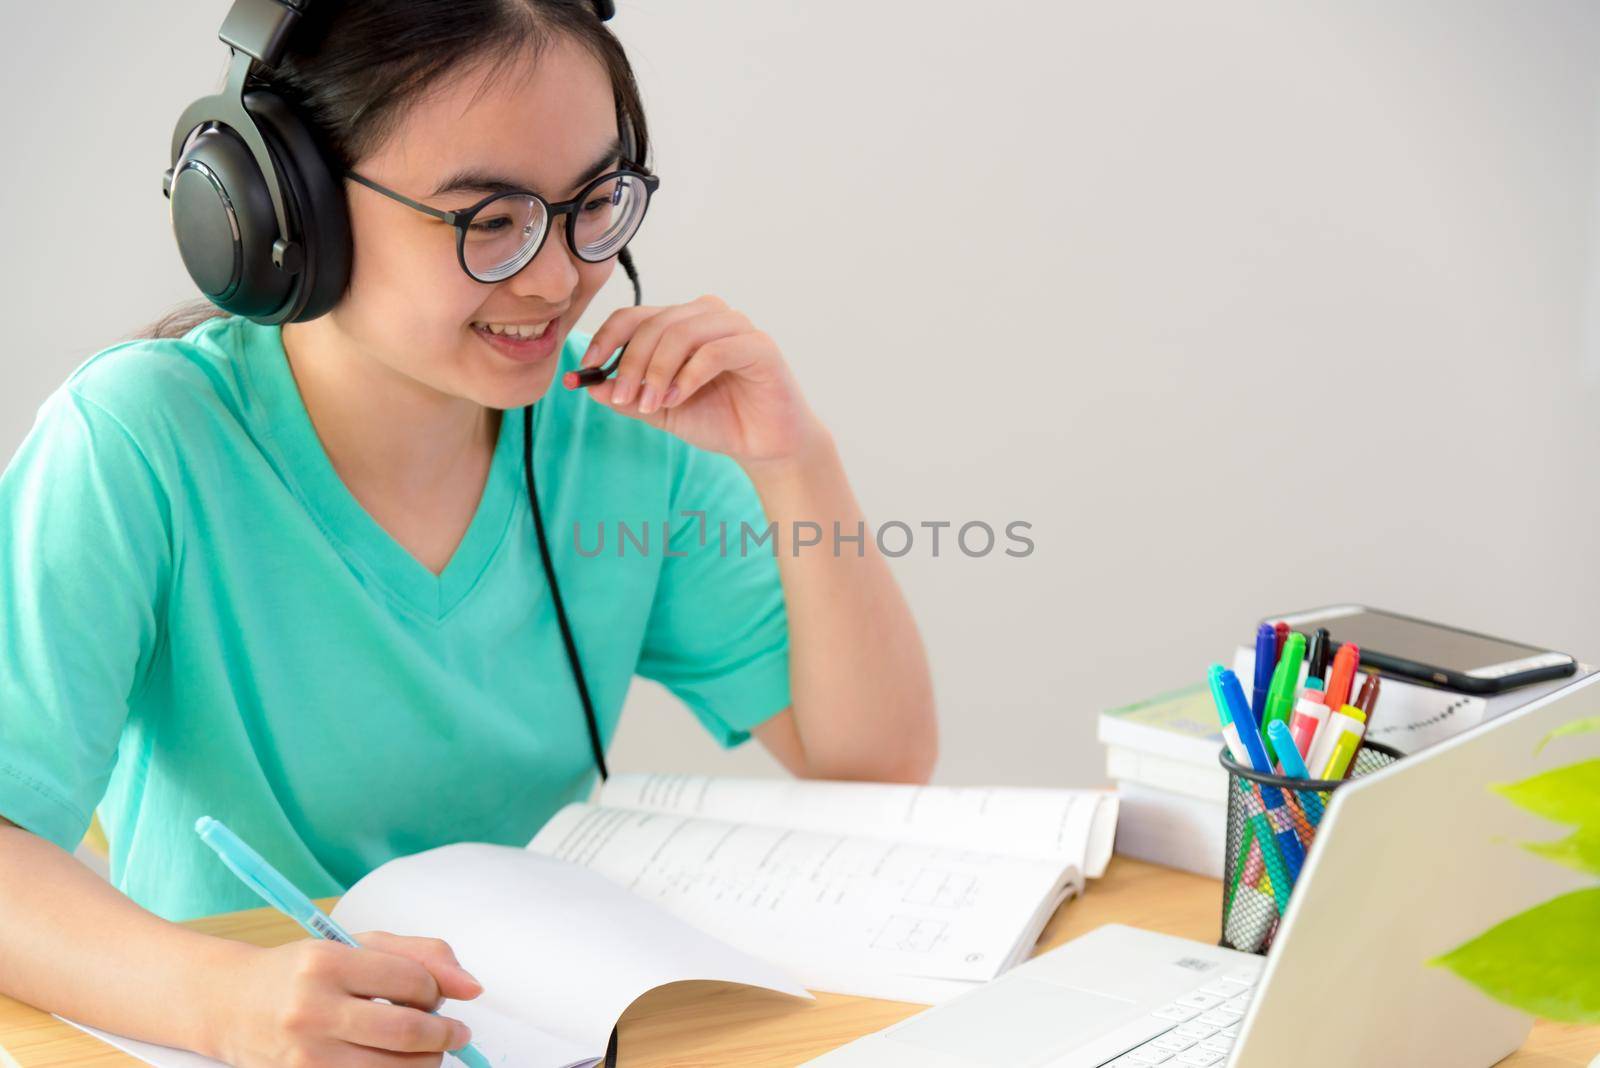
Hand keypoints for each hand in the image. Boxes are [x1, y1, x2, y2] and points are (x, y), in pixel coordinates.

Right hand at [204, 930, 481, 1066]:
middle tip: (456, 1033)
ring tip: (426, 1051)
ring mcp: (304, 1055)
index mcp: (327, 963)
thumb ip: (422, 955)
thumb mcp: (357, 945)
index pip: (412, 981)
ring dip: (425, 1062)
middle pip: (408, 1032)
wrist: (230, 1004)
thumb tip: (474, 987)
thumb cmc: (303, 972)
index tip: (437, 995)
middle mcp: (311, 1009)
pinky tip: (395, 1063)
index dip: (437, 989)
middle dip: (445, 1034)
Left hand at [564, 294, 826, 466]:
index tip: (587, 368)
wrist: (765, 446)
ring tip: (652, 404)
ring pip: (681, 333)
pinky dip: (687, 377)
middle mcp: (708, 316)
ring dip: (657, 372)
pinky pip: (713, 352)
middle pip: (655, 324)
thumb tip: (589, 385)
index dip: (606, 339)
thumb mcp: (662, 410)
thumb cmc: (719, 420)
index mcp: (683, 323)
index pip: (635, 316)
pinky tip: (678, 399)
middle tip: (622, 399)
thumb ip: (628, 396)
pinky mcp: (759, 347)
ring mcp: (736, 327)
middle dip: (631, 364)